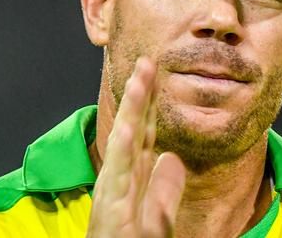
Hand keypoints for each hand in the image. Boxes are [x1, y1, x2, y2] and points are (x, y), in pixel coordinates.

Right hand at [87, 57, 186, 237]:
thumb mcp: (157, 220)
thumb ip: (163, 190)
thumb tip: (172, 157)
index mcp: (133, 182)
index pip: (145, 134)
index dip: (152, 103)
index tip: (157, 73)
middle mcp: (121, 183)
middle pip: (134, 130)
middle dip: (141, 95)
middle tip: (148, 60)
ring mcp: (113, 197)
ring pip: (124, 145)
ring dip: (131, 110)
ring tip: (139, 79)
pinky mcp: (110, 214)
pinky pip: (117, 179)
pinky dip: (122, 152)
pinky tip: (128, 128)